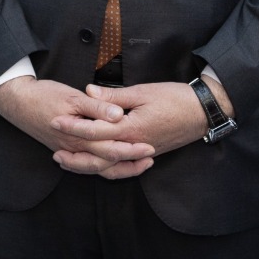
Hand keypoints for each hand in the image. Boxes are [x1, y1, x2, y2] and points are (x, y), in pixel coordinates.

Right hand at [0, 77, 152, 177]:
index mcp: (79, 136)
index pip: (110, 148)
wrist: (17, 101)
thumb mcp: (73, 96)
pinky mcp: (65, 150)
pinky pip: (86, 166)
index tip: (149, 146)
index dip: (131, 149)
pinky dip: (101, 168)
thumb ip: (97, 107)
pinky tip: (111, 166)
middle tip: (150, 158)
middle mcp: (74, 148)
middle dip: (130, 163)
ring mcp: (69, 151)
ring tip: (136, 165)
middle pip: (107, 163)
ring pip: (96, 169)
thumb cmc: (44, 96)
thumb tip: (118, 116)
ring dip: (118, 169)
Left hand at [55, 80, 218, 170]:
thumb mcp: (143, 92)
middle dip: (75, 155)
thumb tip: (89, 92)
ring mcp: (142, 153)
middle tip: (54, 152)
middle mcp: (135, 146)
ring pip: (110, 166)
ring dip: (88, 165)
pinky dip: (107, 167)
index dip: (73, 126)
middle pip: (99, 156)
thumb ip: (114, 96)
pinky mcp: (148, 154)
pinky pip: (123, 166)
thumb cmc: (175, 98)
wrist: (204, 112)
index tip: (55, 121)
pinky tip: (97, 163)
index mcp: (131, 129)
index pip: (95, 131)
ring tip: (69, 162)